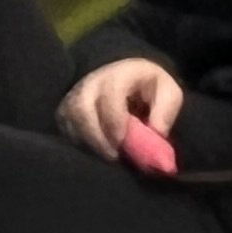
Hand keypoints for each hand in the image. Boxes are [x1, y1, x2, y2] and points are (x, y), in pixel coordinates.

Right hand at [61, 53, 188, 163]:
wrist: (124, 78)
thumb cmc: (148, 87)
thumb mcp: (168, 92)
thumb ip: (166, 111)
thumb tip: (156, 133)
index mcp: (118, 76)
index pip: (109, 97)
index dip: (114, 121)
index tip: (122, 142)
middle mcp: (89, 84)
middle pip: (81, 110)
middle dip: (96, 138)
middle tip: (113, 156)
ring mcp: (72, 98)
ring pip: (70, 123)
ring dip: (88, 144)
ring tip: (107, 155)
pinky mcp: (63, 113)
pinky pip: (65, 133)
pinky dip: (80, 146)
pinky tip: (96, 151)